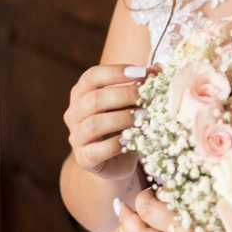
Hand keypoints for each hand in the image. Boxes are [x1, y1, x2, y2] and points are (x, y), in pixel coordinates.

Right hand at [64, 64, 155, 180]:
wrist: (117, 161)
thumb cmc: (125, 126)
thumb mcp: (132, 103)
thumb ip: (141, 86)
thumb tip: (158, 69)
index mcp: (82, 94)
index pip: (91, 76)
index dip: (116, 72)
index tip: (142, 72)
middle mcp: (74, 114)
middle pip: (94, 99)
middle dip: (125, 95)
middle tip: (149, 96)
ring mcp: (77, 137)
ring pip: (94, 124)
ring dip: (123, 118)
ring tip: (145, 116)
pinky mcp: (84, 158)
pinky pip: (98, 150)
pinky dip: (118, 144)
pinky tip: (135, 139)